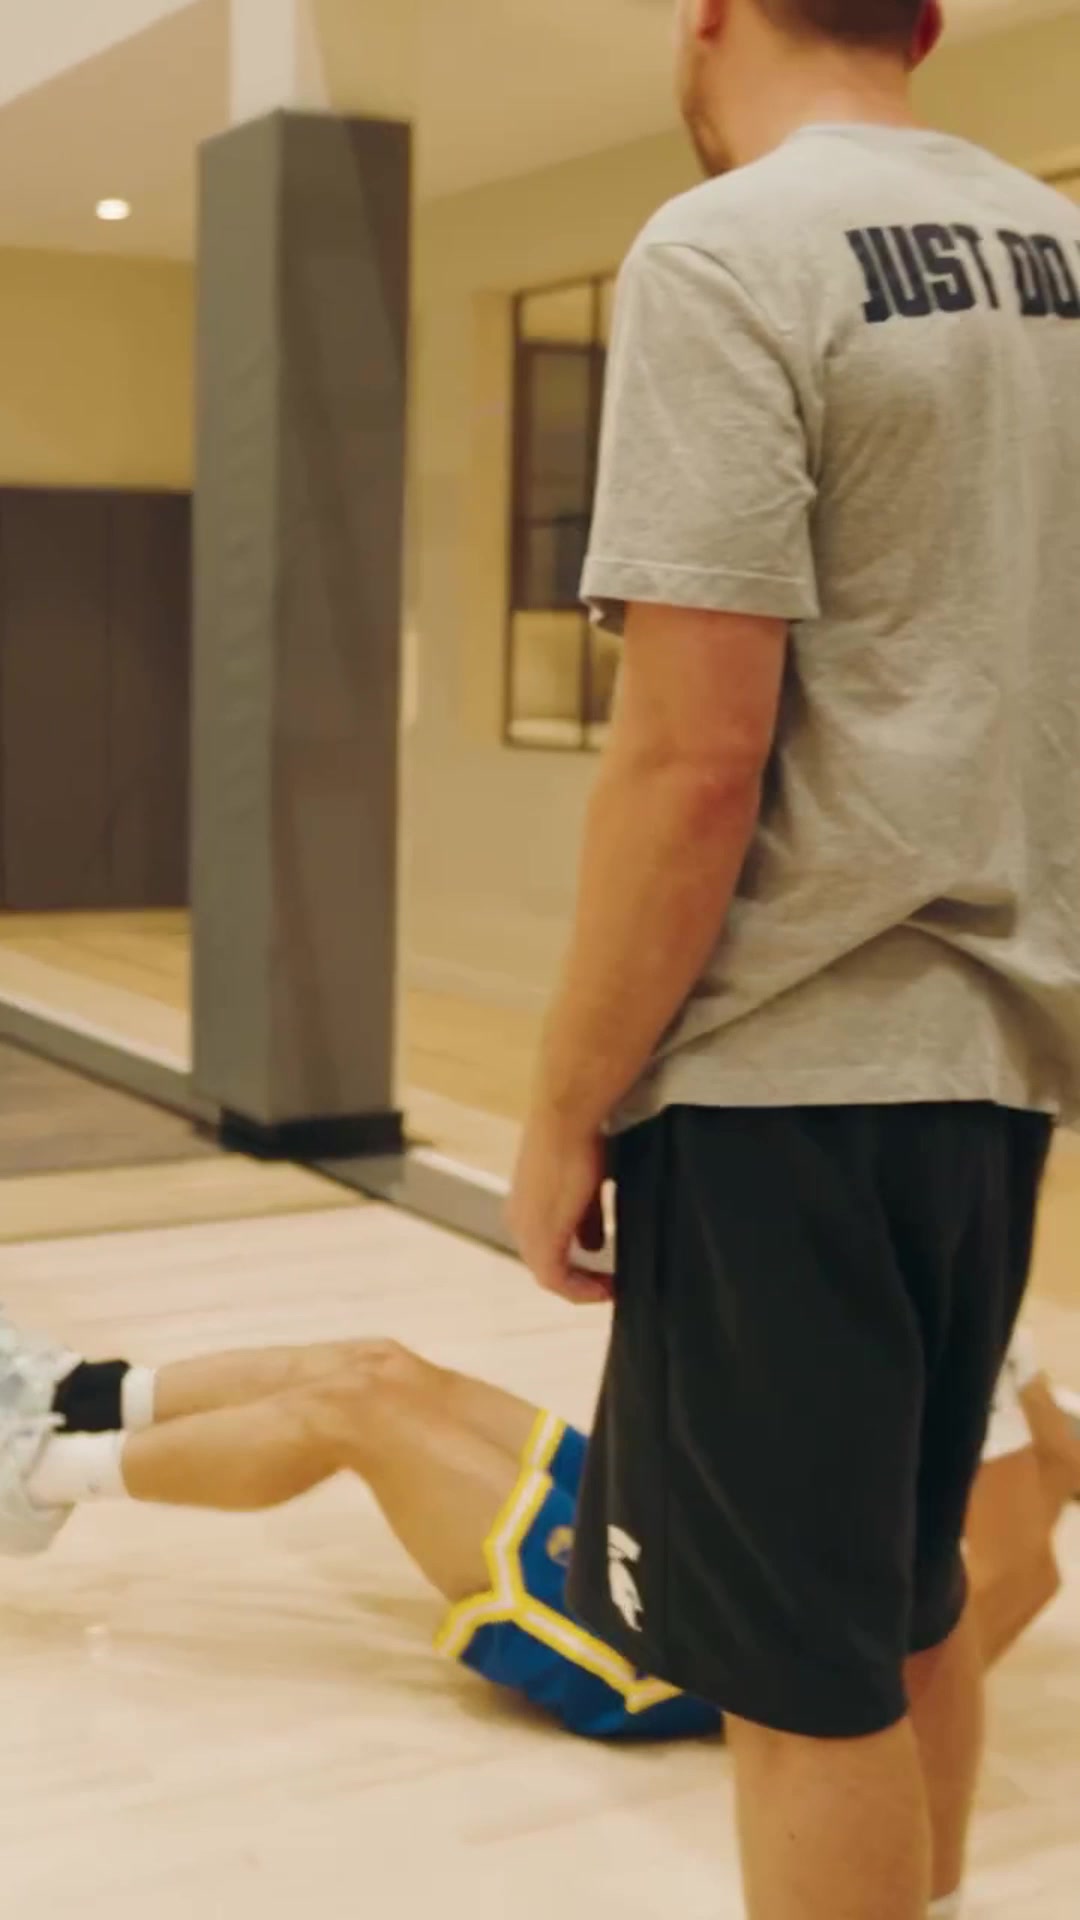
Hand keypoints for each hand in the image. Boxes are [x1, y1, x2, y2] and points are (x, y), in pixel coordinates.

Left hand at [509, 1113, 610, 1304]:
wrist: (565, 1118)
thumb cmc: (577, 1139)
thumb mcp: (585, 1187)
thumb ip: (587, 1218)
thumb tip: (595, 1243)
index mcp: (523, 1206)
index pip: (544, 1246)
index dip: (573, 1262)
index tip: (601, 1268)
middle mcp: (518, 1221)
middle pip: (547, 1263)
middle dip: (579, 1276)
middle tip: (609, 1282)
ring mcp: (526, 1231)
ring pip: (550, 1273)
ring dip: (581, 1284)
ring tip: (609, 1287)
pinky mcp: (541, 1237)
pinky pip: (556, 1279)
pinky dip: (580, 1288)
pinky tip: (604, 1289)